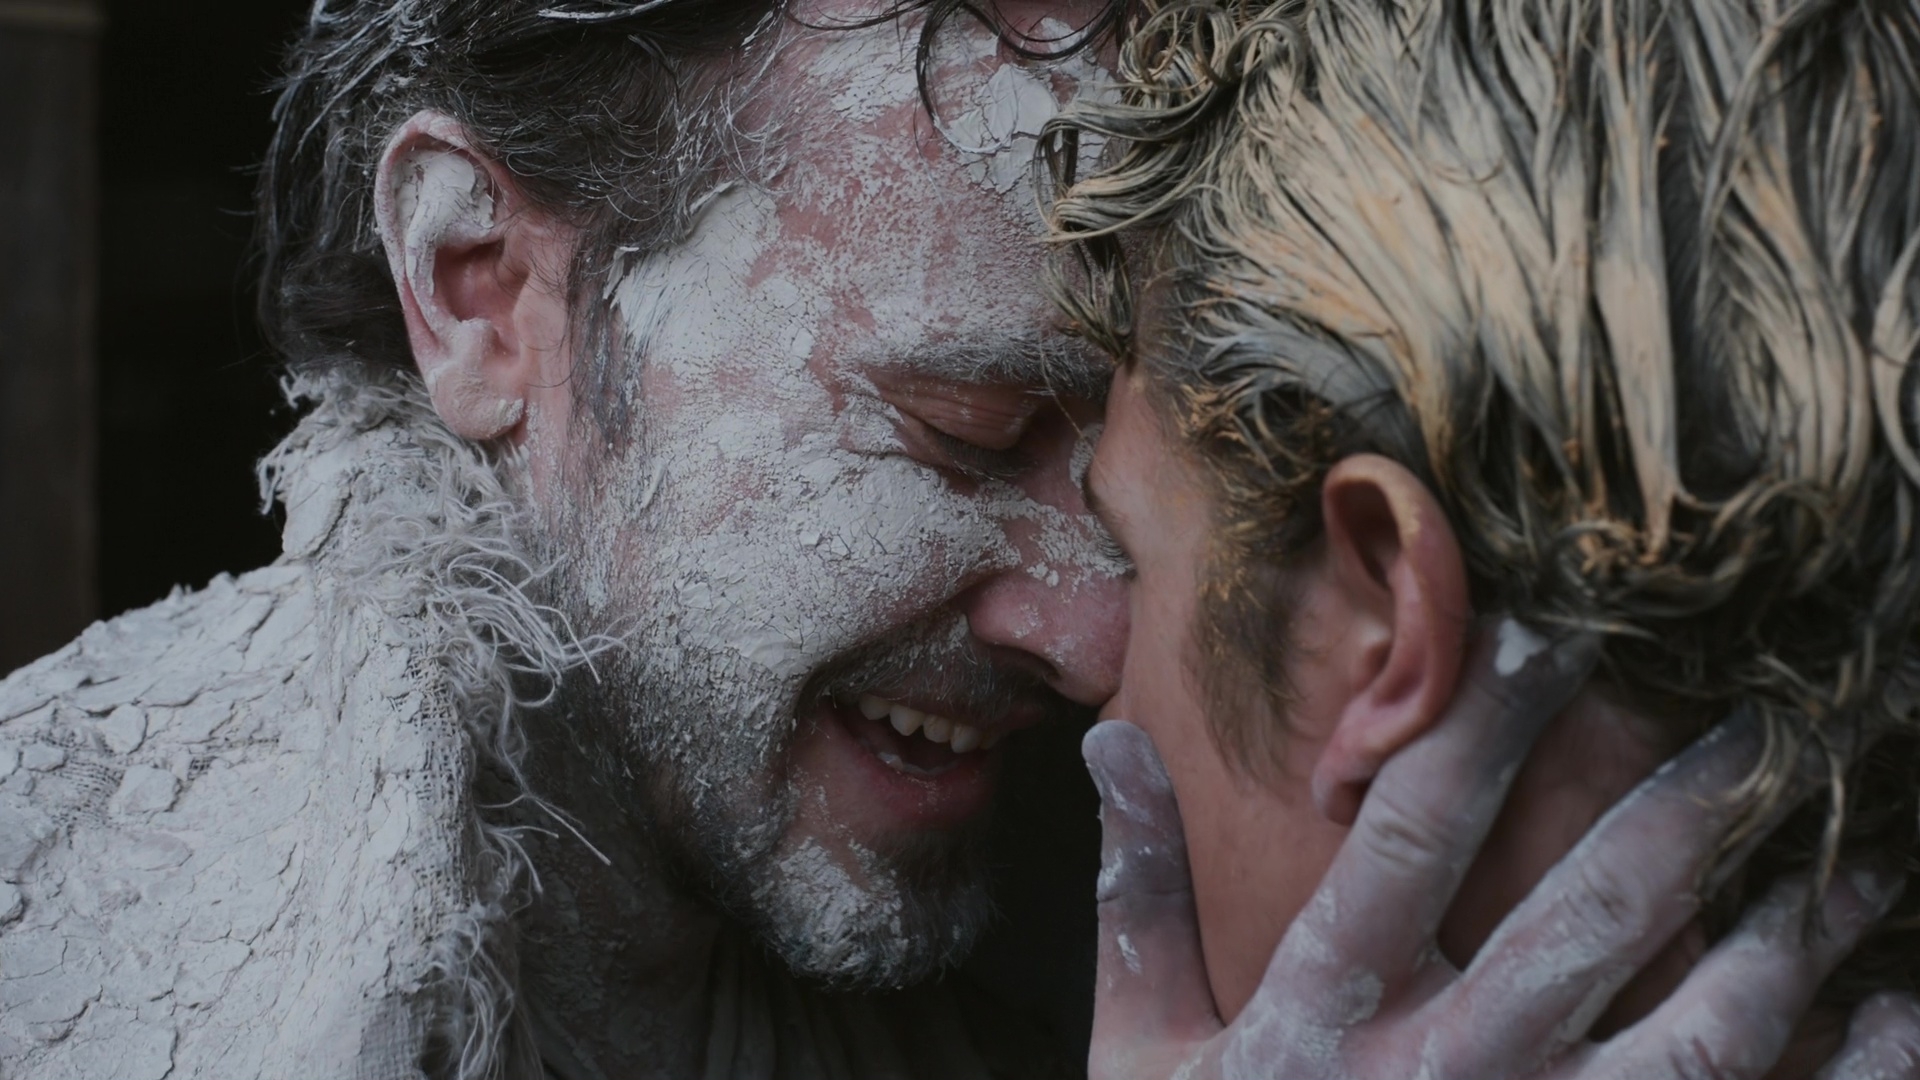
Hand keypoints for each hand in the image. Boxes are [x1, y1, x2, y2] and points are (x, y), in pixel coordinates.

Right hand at [1083, 618, 1919, 1079]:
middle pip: (1595, 906)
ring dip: (1795, 931)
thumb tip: (1114, 738)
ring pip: (1709, 1027)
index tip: (1553, 620)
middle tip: (1768, 706)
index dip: (1487, 710)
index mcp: (1329, 1016)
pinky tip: (1900, 1011)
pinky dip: (1853, 1076)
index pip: (1418, 824)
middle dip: (1690, 795)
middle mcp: (1450, 1075)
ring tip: (1861, 848)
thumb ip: (1135, 896)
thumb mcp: (1137, 1050)